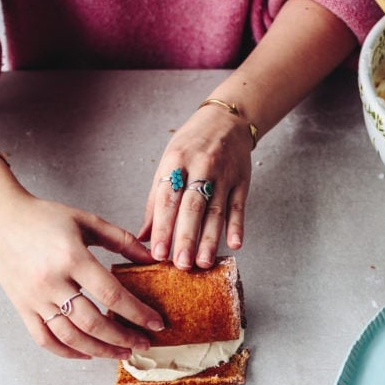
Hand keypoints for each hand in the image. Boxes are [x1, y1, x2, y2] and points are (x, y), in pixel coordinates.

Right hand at [0, 189, 163, 359]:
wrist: (0, 219)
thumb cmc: (45, 217)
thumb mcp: (87, 221)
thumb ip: (121, 239)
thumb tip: (152, 257)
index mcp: (72, 257)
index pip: (111, 294)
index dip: (137, 313)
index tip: (156, 323)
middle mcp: (52, 282)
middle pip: (93, 322)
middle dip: (123, 337)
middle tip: (143, 344)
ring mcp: (35, 298)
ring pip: (71, 336)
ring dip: (100, 350)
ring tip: (121, 352)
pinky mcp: (22, 307)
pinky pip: (45, 339)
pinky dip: (67, 351)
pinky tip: (88, 353)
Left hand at [138, 104, 252, 269]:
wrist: (226, 120)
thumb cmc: (191, 145)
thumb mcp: (168, 163)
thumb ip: (155, 201)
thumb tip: (143, 236)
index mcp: (175, 162)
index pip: (167, 200)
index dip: (162, 228)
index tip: (157, 253)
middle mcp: (200, 167)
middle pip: (192, 207)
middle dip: (186, 237)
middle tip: (181, 264)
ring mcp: (224, 174)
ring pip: (216, 211)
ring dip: (210, 239)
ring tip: (203, 262)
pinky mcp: (242, 181)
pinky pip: (238, 206)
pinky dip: (237, 226)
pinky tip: (235, 244)